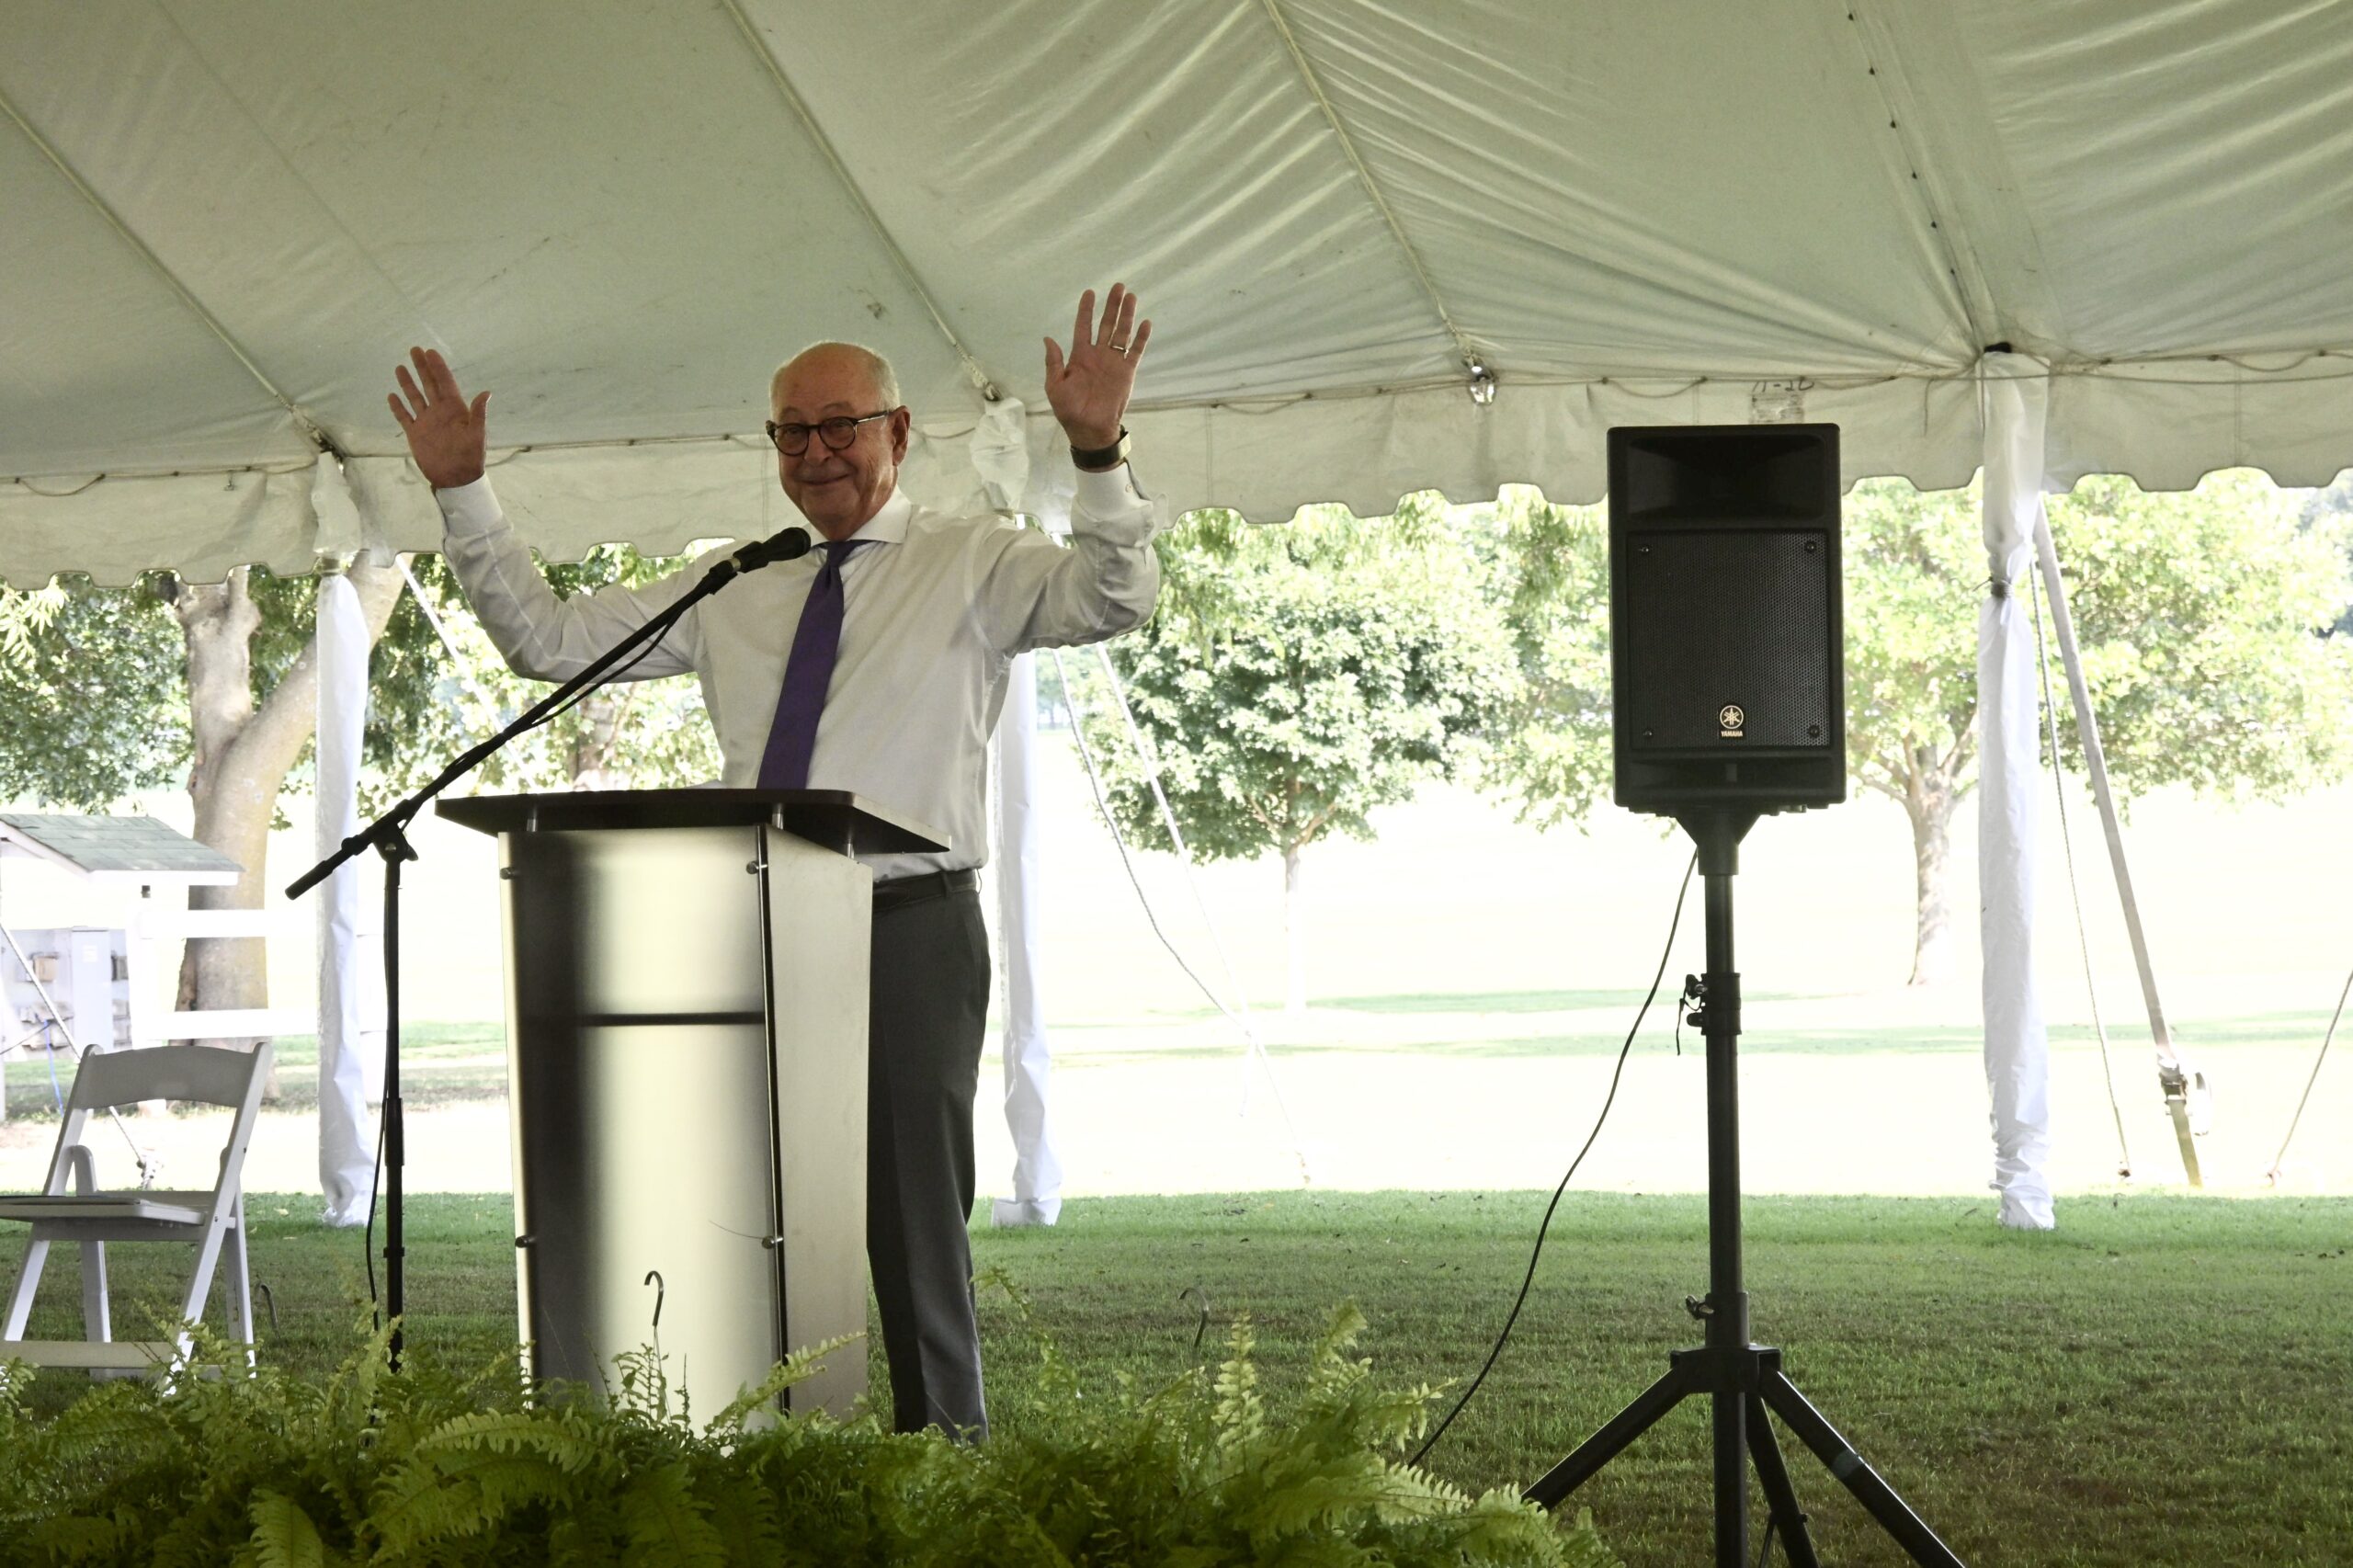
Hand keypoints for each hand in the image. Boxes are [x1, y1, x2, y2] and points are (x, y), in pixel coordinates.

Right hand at [388, 347, 490, 489]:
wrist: (456, 478)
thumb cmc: (470, 457)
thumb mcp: (477, 434)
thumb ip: (478, 414)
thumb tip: (486, 393)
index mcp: (455, 409)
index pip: (445, 383)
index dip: (438, 367)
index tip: (430, 352)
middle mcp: (439, 412)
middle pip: (429, 384)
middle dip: (422, 367)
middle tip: (415, 349)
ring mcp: (426, 422)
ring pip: (415, 397)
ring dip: (407, 383)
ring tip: (400, 367)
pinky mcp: (415, 434)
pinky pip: (404, 417)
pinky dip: (398, 407)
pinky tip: (392, 396)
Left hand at [1043, 284, 1150, 451]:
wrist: (1089, 429)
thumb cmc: (1069, 410)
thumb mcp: (1054, 386)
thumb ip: (1053, 362)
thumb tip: (1048, 338)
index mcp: (1079, 356)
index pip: (1083, 326)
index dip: (1086, 310)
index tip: (1089, 292)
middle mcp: (1098, 355)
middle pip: (1106, 324)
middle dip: (1111, 305)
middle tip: (1118, 286)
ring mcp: (1114, 362)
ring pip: (1121, 333)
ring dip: (1126, 315)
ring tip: (1131, 296)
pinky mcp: (1127, 372)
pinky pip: (1135, 352)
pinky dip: (1141, 338)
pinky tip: (1145, 323)